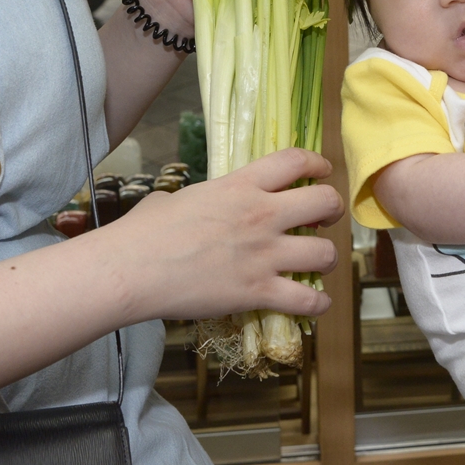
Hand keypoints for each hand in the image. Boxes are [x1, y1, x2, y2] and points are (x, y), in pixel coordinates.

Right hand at [99, 147, 343, 322]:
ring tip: (318, 262)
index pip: (295, 160)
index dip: (318, 165)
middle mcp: (260, 215)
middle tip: (326, 219)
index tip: (323, 172)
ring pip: (325, 253)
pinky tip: (316, 302)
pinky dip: (318, 303)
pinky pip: (308, 299)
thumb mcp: (177, 198)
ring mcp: (263, 254)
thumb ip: (202, 198)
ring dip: (328, 258)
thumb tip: (196, 205)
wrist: (130, 270)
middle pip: (325, 202)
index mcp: (240, 186)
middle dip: (333, 210)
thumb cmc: (143, 232)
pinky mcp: (258, 291)